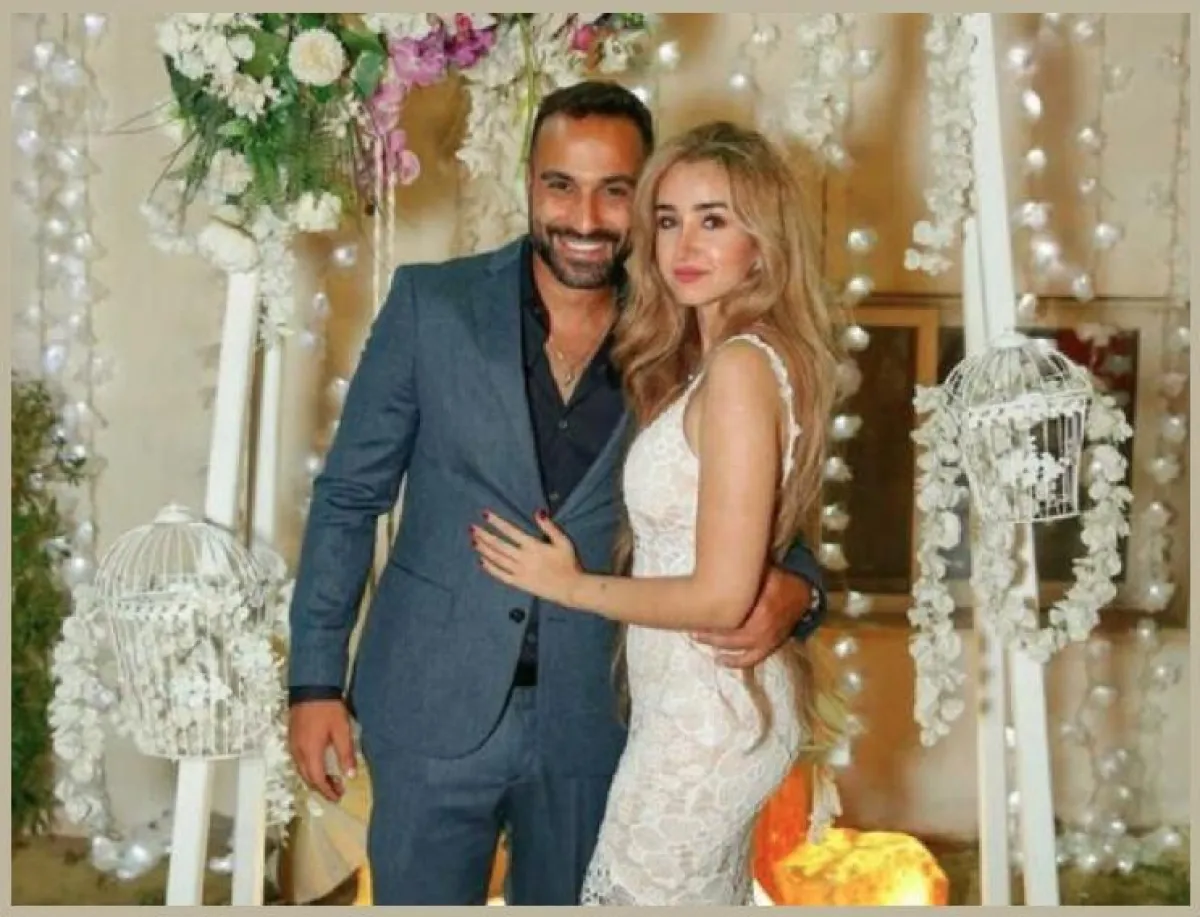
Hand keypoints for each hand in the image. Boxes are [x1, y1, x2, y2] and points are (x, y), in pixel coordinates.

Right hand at [288, 699, 356, 801]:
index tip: (338, 797)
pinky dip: (309, 768)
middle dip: (322, 788)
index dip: (328, 791)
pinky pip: (298, 761)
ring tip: (331, 780)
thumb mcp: (342, 731)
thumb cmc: (328, 709)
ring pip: (302, 770)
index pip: (318, 780)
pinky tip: (319, 765)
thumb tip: (350, 775)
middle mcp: (298, 752)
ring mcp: (293, 745)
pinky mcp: (292, 738)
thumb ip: (346, 754)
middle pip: (308, 778)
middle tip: (337, 790)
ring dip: (315, 778)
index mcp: (311, 752)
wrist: (311, 688)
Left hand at [472, 510, 581, 605]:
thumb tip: (538, 512)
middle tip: (472, 528)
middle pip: (498, 545)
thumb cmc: (569, 563)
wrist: (571, 588)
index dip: (497, 522)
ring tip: (473, 541)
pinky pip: (501, 575)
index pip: (510, 531)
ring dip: (484, 549)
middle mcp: (523, 558)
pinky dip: (490, 568)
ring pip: (497, 559)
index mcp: (533, 546)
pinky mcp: (519, 583)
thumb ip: (549, 527)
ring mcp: (519, 572)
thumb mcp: (563, 541)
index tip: (485, 515)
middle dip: (484, 535)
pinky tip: (481, 561)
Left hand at [691, 567, 809, 667]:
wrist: (803, 594)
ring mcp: (768, 639)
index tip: (697, 612)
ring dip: (717, 644)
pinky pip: (752, 659)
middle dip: (710, 632)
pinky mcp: (771, 646)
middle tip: (692, 627)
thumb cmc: (780, 580)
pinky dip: (736, 662)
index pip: (733, 616)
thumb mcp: (764, 572)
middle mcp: (764, 626)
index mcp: (762, 607)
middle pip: (731, 633)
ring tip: (698, 637)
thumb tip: (718, 569)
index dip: (714, 617)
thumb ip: (746, 575)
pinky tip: (720, 660)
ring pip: (738, 647)